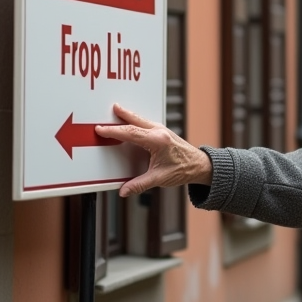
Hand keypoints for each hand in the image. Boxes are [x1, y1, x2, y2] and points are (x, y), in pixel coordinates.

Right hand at [96, 104, 213, 196]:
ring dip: (128, 115)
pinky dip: (136, 120)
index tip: (102, 130)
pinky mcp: (164, 132)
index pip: (131, 133)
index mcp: (158, 141)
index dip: (114, 131)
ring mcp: (162, 130)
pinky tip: (132, 121)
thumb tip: (124, 191)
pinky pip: (146, 123)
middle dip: (121, 115)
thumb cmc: (184, 169)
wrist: (200, 165)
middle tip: (109, 110)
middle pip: (135, 121)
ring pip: (141, 119)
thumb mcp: (160, 178)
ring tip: (117, 110)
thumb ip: (140, 184)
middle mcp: (160, 132)